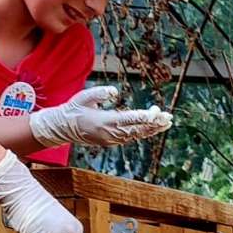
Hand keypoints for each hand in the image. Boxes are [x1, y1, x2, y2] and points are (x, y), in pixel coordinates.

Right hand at [28, 84, 174, 149]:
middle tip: (169, 117)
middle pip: (137, 129)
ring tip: (167, 122)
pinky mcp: (111, 141)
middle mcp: (110, 133)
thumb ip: (100, 93)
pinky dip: (143, 132)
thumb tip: (115, 91)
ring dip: (152, 129)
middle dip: (154, 124)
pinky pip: (131, 137)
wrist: (63, 127)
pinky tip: (153, 128)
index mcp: (105, 121)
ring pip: (136, 135)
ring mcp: (111, 139)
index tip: (158, 113)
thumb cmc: (74, 109)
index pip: (130, 119)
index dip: (145, 117)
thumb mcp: (84, 96)